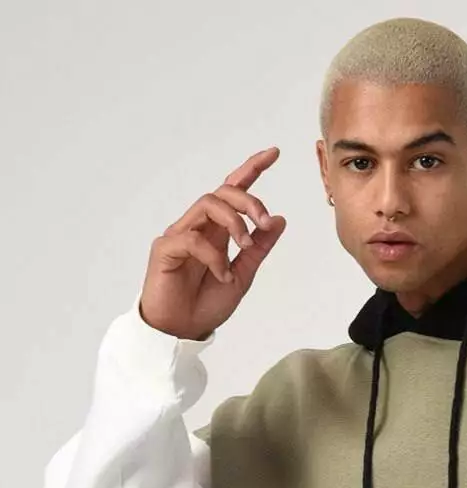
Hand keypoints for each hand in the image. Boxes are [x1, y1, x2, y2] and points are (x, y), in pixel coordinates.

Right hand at [138, 146, 286, 339]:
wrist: (181, 331)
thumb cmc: (205, 304)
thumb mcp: (243, 276)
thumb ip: (258, 248)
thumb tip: (278, 219)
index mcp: (217, 231)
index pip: (233, 191)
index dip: (252, 169)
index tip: (274, 153)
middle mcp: (198, 226)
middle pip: (223, 193)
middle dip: (249, 201)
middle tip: (263, 222)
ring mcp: (180, 235)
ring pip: (207, 205)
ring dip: (234, 222)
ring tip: (245, 245)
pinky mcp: (165, 249)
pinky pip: (192, 240)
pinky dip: (214, 257)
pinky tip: (222, 276)